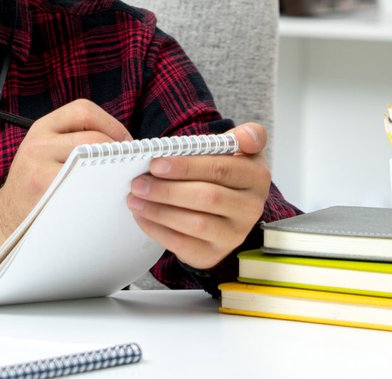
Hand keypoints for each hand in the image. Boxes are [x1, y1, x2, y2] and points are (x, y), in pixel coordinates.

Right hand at [0, 99, 129, 284]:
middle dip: (118, 150)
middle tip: (129, 166)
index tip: (125, 143)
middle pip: (92, 136)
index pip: (83, 111)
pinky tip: (104, 196)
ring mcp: (39, 166)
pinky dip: (99, 188)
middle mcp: (38, 143)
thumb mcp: (44, 152)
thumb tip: (122, 143)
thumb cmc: (34, 186)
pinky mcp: (43, 189)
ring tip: (120, 180)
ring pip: (90, 157)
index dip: (111, 124)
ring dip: (113, 168)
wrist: (5, 218)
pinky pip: (82, 183)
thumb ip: (72, 140)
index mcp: (42, 128)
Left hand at [126, 122, 270, 271]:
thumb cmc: (224, 171)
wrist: (224, 207)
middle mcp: (251, 209)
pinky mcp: (214, 254)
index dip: (187, 167)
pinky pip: (183, 244)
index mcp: (256, 177)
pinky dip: (157, 230)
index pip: (221, 170)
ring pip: (196, 224)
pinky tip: (141, 215)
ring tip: (134, 198)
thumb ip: (246, 136)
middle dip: (167, 190)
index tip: (156, 163)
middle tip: (138, 183)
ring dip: (159, 211)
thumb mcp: (238, 149)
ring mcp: (234, 235)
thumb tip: (244, 137)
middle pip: (208, 198)